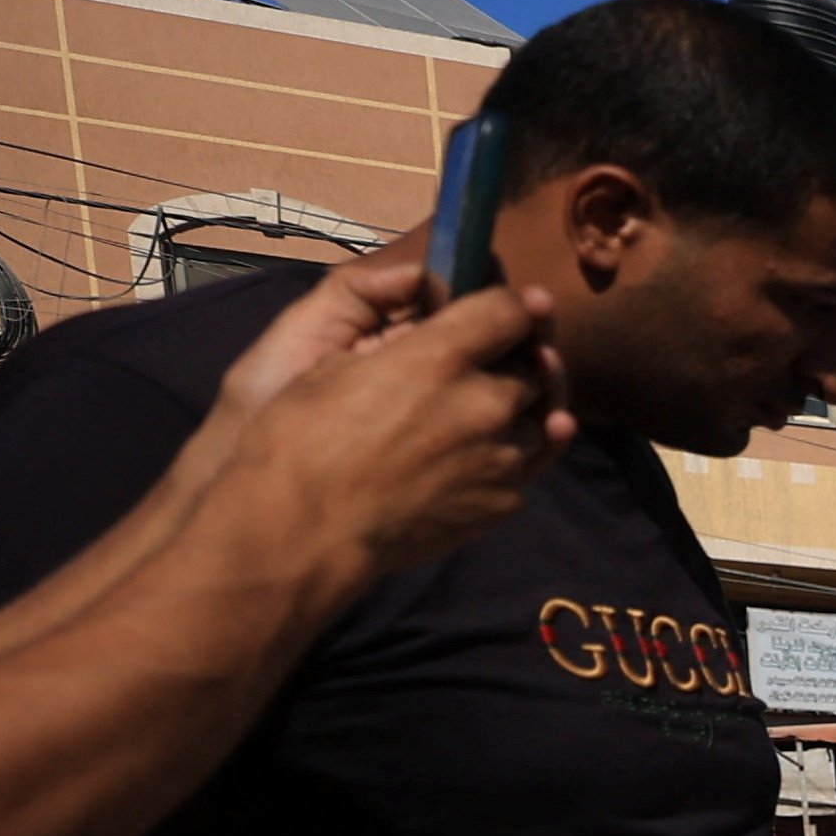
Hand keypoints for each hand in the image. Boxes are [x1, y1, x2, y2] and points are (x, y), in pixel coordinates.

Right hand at [213, 251, 568, 582]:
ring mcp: (499, 458)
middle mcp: (482, 405)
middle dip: (513, 363)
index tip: (520, 306)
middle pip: (530, 369)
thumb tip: (430, 334)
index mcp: (437, 359)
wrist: (301, 530)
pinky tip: (481, 457)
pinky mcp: (501, 502)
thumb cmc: (298, 440)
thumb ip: (400, 343)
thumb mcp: (334, 366)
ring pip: (538, 421)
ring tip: (485, 417)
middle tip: (489, 368)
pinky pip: (523, 468)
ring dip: (517, 414)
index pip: (508, 313)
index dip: (516, 306)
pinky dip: (509, 457)